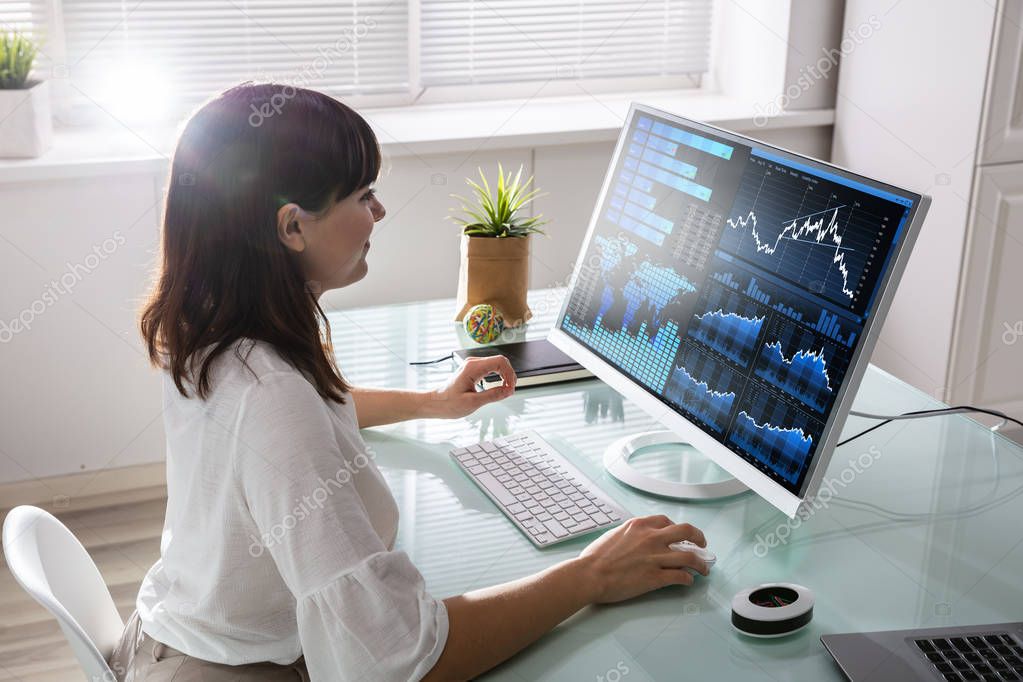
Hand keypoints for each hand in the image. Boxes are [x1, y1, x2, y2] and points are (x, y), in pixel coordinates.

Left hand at [429, 355, 515, 418]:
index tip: (510, 388)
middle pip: (500, 361)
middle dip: (509, 375)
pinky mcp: (473, 370)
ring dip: (505, 375)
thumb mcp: (472, 402)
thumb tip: (508, 391)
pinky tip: (500, 386)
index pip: (500, 361)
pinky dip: (499, 376)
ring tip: (506, 389)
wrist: (436, 403)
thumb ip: (493, 395)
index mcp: (472, 368)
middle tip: (510, 390)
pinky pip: (491, 368)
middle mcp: (472, 363)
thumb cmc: (448, 403)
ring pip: (497, 364)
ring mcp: (472, 365)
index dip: (509, 374)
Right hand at [575, 515, 708, 603]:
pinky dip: (688, 579)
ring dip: (701, 563)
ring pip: (690, 557)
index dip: (677, 528)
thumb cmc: (596, 557)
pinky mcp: (656, 577)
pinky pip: (680, 576)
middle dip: (699, 538)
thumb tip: (638, 540)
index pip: (667, 521)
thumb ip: (631, 534)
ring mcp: (655, 557)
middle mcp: (651, 538)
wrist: (590, 574)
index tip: (681, 535)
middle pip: (686, 532)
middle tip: (702, 545)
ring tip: (703, 568)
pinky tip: (688, 581)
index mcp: (640, 525)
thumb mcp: (615, 534)